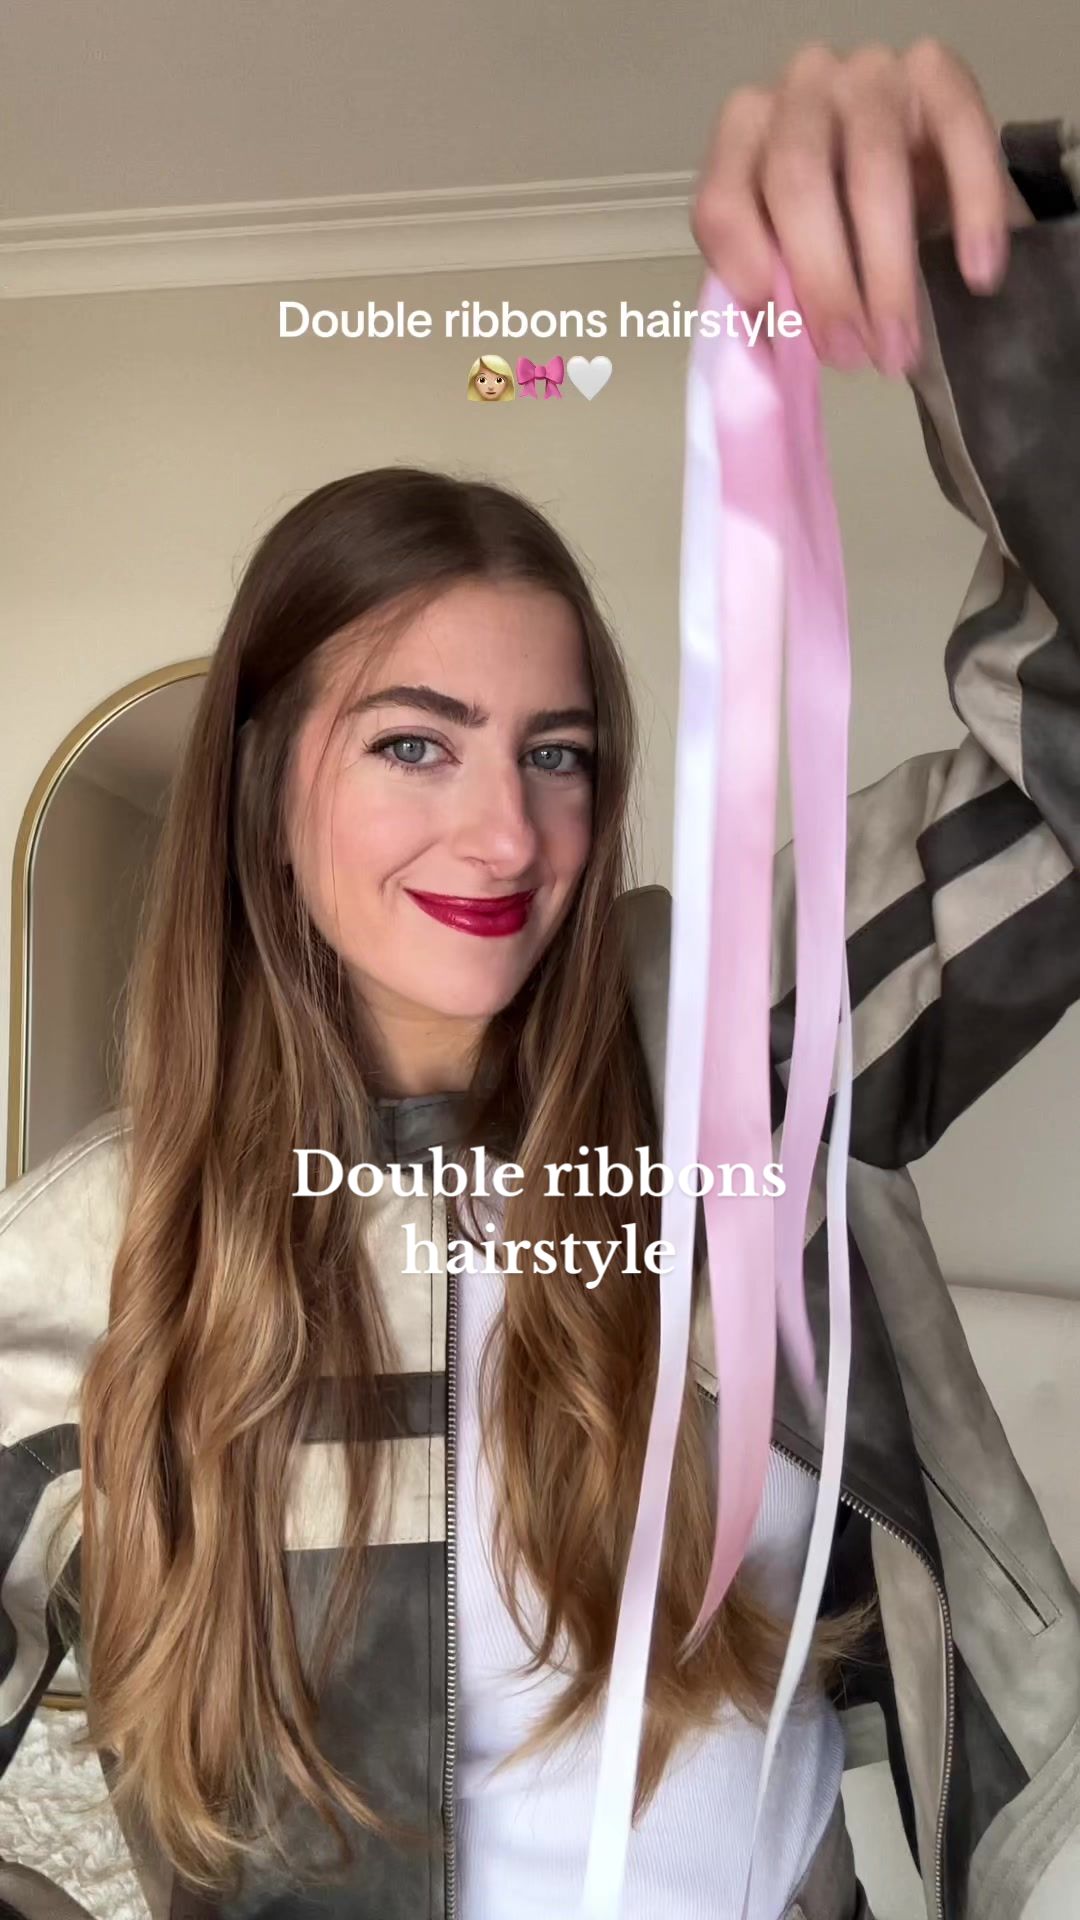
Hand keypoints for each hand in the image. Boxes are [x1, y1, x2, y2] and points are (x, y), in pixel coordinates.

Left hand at [691, 39, 1033, 375]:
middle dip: (824, 283)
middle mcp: (800, 88)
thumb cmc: (843, 226)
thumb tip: (777, 347)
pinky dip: (972, 214)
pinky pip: (960, 136)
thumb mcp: (797, 257)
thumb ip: (775, 289)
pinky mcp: (939, 74)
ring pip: (873, 167)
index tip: (781, 334)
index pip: (723, 197)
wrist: (924, 178)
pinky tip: (978, 275)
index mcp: (746, 134)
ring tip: (899, 349)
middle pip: (797, 180)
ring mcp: (870, 72)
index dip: (746, 269)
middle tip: (849, 357)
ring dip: (888, 273)